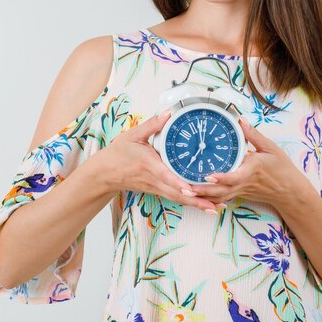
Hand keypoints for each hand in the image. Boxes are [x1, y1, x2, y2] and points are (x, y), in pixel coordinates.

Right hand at [96, 111, 220, 212]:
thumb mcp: (133, 135)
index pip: (166, 176)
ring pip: (177, 199)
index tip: (192, 189)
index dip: (179, 183)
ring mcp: (155, 188)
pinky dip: (189, 202)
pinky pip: (175, 198)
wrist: (104, 173)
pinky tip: (203, 204)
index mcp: (148, 165)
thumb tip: (169, 113)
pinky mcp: (156, 191)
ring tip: (215, 208)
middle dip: (197, 201)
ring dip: (196, 205)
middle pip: (177, 193)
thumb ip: (152, 124)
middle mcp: (154, 180)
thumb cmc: (118, 154)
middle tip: (216, 205)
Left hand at [188, 116, 303, 209]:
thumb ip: (253, 135)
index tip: (208, 175)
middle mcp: (244, 182)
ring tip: (185, 191)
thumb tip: (240, 120)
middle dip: (203, 190)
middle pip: (221, 190)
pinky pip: (222, 198)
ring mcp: (240, 190)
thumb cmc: (282, 168)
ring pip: (219, 196)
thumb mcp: (270, 148)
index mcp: (252, 170)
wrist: (289, 191)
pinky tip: (197, 196)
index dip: (221, 177)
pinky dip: (210, 198)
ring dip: (203, 195)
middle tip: (186, 188)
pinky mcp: (239, 194)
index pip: (235, 176)